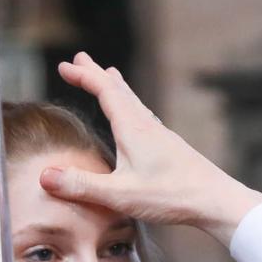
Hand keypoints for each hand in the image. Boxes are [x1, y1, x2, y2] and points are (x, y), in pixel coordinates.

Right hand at [43, 53, 261, 245]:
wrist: (216, 201)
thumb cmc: (172, 197)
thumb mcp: (120, 195)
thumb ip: (82, 185)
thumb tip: (45, 176)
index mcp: (133, 129)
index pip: (105, 92)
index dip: (83, 76)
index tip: (64, 65)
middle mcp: (147, 126)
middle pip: (119, 90)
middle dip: (96, 74)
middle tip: (80, 59)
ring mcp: (160, 136)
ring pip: (133, 102)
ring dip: (115, 88)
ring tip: (107, 77)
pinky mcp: (169, 148)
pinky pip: (143, 117)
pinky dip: (130, 106)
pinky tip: (135, 118)